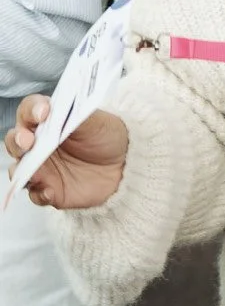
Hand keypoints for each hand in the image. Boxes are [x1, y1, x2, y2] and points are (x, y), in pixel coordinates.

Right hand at [4, 96, 128, 209]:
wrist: (126, 163)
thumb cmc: (107, 136)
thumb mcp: (97, 121)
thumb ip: (76, 116)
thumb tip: (59, 111)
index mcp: (48, 121)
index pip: (29, 111)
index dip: (31, 110)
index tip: (42, 113)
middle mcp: (39, 144)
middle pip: (16, 140)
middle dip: (18, 140)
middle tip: (28, 142)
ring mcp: (42, 168)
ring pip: (19, 170)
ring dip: (23, 170)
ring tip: (36, 172)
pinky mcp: (50, 190)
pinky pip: (36, 195)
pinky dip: (39, 194)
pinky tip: (49, 191)